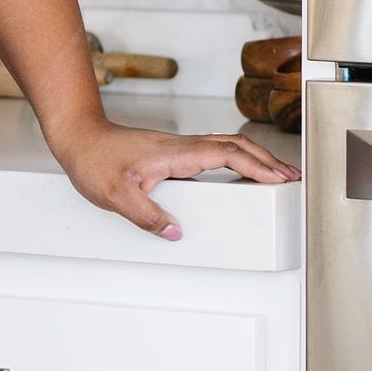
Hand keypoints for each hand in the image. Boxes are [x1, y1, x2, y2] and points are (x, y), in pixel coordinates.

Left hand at [48, 116, 299, 242]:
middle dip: (268, 161)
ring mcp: (179, 148)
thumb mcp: (115, 195)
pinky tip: (240, 171)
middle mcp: (182, 146)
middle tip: (292, 178)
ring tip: (276, 176)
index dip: (257, 166)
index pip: (227, 154)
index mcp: (175, 153)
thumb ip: (147, 216)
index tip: (280, 178)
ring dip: (255, 158)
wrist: (79, 137)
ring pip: (227, 146)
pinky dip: (236, 159)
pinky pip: (214, 152)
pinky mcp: (173, 152)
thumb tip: (175, 233)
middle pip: (237, 146)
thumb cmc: (94, 160)